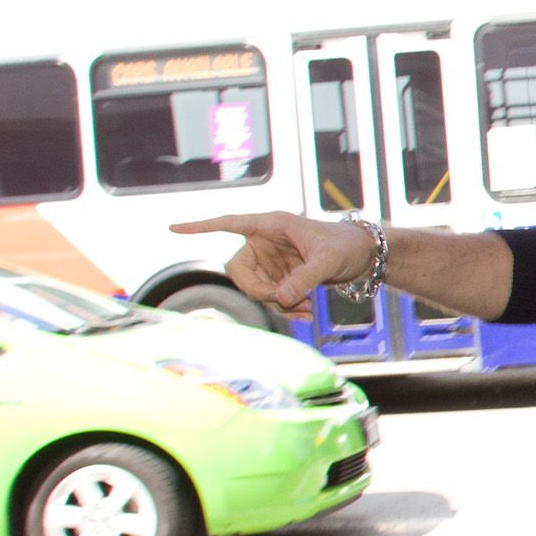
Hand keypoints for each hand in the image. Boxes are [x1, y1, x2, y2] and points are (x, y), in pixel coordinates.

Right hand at [168, 212, 373, 318]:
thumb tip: (280, 299)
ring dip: (276, 304)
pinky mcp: (278, 277)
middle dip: (257, 290)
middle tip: (283, 300)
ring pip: (254, 288)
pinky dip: (285, 307)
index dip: (200, 226)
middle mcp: (264, 242)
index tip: (173, 227)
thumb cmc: (346, 245)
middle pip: (238, 270)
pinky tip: (305, 312)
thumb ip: (304, 279)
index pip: (229, 223)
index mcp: (271, 225)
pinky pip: (270, 297)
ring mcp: (269, 261)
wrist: (362, 256)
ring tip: (306, 310)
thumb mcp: (328, 261)